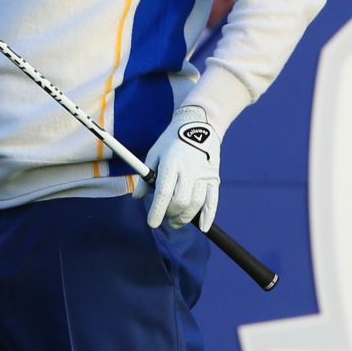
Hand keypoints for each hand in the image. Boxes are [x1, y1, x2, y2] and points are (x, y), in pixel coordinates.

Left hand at [135, 106, 220, 230]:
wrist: (198, 124)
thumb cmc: (171, 140)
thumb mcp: (154, 154)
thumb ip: (145, 177)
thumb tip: (137, 197)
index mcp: (170, 164)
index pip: (163, 194)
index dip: (157, 212)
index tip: (152, 223)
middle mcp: (188, 170)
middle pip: (180, 202)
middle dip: (171, 215)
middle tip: (166, 218)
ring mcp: (203, 175)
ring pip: (195, 204)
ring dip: (185, 218)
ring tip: (177, 221)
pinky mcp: (214, 178)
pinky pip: (213, 202)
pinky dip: (208, 217)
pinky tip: (203, 227)